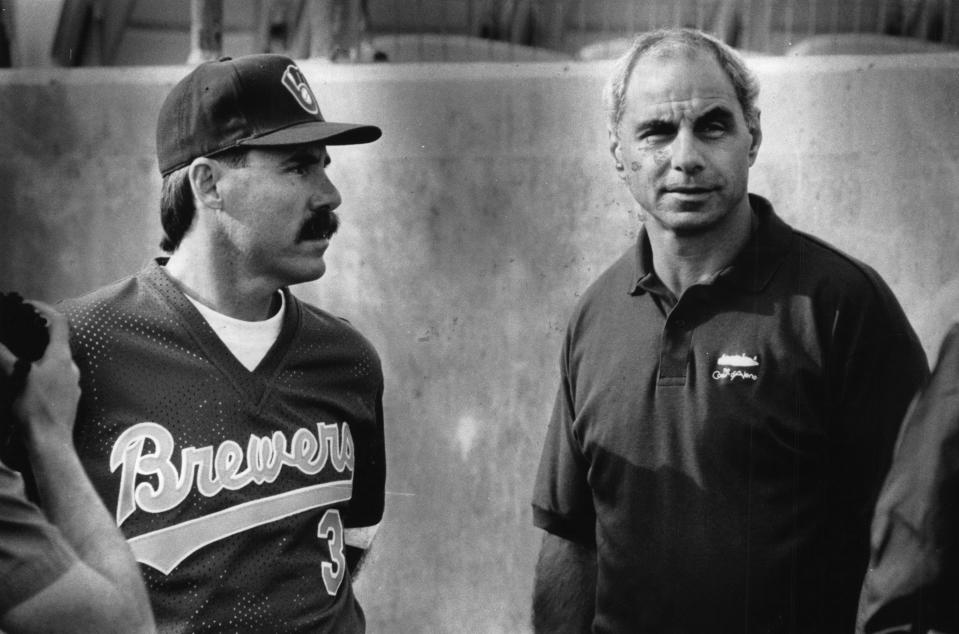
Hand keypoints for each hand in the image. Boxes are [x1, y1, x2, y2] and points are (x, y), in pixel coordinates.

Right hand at [0, 301, 79, 445]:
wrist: (51, 443)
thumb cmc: (34, 408)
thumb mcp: (14, 377)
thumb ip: (3, 355)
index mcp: (61, 357)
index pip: (59, 323)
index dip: (44, 310)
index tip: (27, 306)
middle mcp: (71, 367)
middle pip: (58, 341)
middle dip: (39, 334)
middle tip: (19, 331)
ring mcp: (72, 384)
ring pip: (57, 361)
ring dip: (40, 354)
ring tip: (20, 356)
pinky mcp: (69, 399)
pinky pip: (57, 378)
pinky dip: (43, 372)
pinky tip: (28, 381)